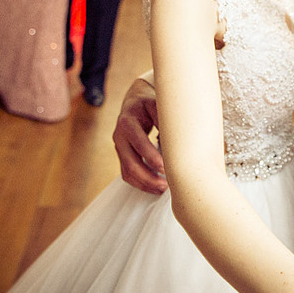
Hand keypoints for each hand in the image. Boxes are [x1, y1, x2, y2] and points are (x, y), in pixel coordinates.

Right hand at [112, 78, 167, 193]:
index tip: (165, 166)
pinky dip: (140, 183)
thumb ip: (163, 119)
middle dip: (148, 176)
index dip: (151, 156)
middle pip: (130, 163)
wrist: (134, 104)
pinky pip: (127, 174)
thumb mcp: (156, 104)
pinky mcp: (122, 156)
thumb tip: (175, 137)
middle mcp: (120, 137)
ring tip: (163, 188)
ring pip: (127, 172)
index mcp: (127, 122)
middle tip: (166, 183)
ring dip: (145, 183)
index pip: (138, 142)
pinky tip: (154, 187)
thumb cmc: (148, 105)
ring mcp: (119, 148)